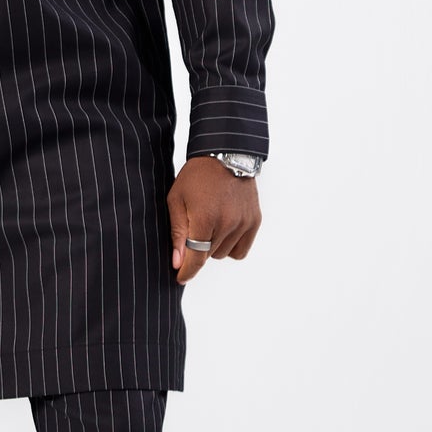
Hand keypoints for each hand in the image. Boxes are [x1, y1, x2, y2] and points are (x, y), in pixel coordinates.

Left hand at [168, 156, 262, 285]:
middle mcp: (228, 223)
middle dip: (197, 250)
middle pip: (208, 256)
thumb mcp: (176, 200)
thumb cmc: (196, 176)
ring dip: (214, 247)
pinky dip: (231, 245)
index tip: (180, 278)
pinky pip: (241, 249)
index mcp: (205, 218)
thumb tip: (178, 263)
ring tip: (209, 223)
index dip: (187, 271)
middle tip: (193, 229)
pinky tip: (224, 230)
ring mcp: (244, 223)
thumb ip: (177, 234)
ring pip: (224, 254)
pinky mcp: (254, 221)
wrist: (226, 154)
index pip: (196, 258)